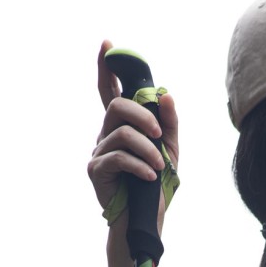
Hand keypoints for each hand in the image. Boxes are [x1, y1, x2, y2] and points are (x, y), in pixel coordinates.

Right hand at [88, 39, 180, 255]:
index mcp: (122, 126)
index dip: (107, 67)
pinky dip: (138, 164)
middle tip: (159, 133)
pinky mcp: (96, 170)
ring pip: (120, 133)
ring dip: (146, 148)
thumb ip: (169, 123)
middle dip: (141, 115)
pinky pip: (117, 157)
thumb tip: (166, 94)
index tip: (107, 44)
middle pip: (116, 106)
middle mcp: (106, 134)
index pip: (111, 91)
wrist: (145, 222)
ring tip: (159, 166)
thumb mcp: (169, 151)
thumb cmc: (155, 185)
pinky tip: (149, 176)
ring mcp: (98, 151)